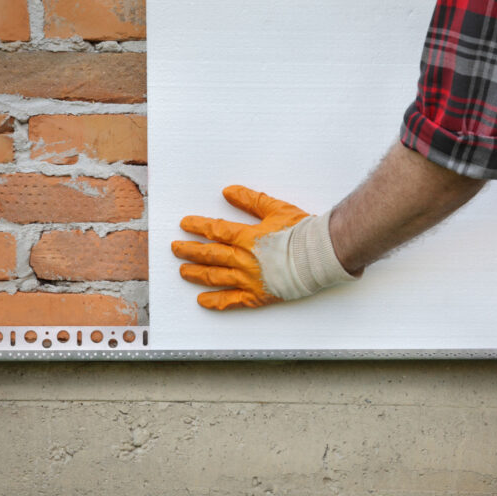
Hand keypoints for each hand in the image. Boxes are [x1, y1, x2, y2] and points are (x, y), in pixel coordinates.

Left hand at [172, 185, 356, 309]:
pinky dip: (216, 302)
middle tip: (175, 248)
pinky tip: (202, 301)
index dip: (198, 227)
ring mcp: (249, 280)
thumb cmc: (302, 232)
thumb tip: (228, 192)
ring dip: (196, 274)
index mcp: (247, 238)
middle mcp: (244, 260)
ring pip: (215, 277)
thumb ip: (250, 200)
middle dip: (190, 250)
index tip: (185, 225)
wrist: (320, 255)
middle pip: (210, 255)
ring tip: (183, 271)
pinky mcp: (258, 296)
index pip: (215, 231)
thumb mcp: (276, 209)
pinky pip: (232, 301)